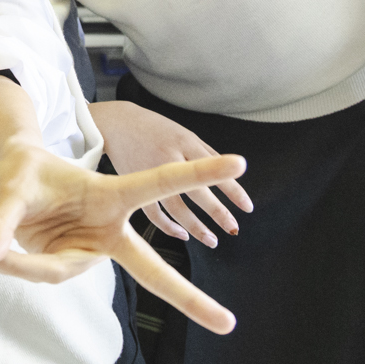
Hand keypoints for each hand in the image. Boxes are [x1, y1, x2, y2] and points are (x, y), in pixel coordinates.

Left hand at [0, 141, 244, 333]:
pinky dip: (15, 264)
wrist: (14, 183)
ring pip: (58, 270)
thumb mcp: (10, 187)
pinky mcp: (74, 264)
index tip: (238, 162)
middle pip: (152, 268)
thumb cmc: (24, 174)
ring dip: (21, 260)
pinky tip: (0, 251)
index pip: (158, 184)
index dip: (197, 173)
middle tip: (228, 324)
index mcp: (110, 194)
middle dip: (188, 297)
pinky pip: (43, 274)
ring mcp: (93, 250)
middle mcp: (109, 228)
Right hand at [89, 101, 251, 246]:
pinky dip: (169, 227)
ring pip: (176, 207)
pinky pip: (154, 213)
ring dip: (196, 227)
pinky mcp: (135, 185)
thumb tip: (231, 177)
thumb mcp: (184, 134)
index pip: (215, 171)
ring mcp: (150, 174)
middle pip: (197, 192)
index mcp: (186, 143)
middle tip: (233, 229)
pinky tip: (182, 234)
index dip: (234, 191)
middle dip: (218, 213)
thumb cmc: (156, 129)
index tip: (247, 208)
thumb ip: (206, 154)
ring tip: (211, 240)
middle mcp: (170, 159)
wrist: (117, 123)